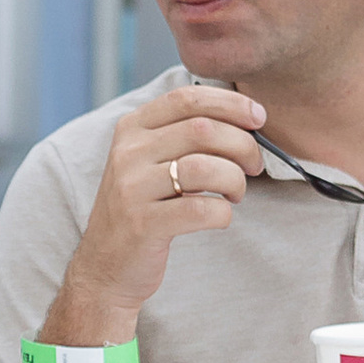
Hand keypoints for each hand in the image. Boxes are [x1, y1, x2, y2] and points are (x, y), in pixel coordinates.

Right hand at [54, 84, 267, 334]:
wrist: (105, 264)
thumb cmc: (142, 208)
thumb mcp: (150, 160)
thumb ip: (184, 134)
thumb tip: (246, 117)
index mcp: (132, 129)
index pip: (187, 98)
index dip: (231, 103)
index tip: (258, 118)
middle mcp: (128, 153)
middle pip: (203, 130)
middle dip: (243, 145)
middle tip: (253, 166)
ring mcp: (132, 189)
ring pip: (205, 167)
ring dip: (235, 180)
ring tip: (236, 193)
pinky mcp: (143, 224)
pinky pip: (201, 209)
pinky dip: (223, 213)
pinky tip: (220, 216)